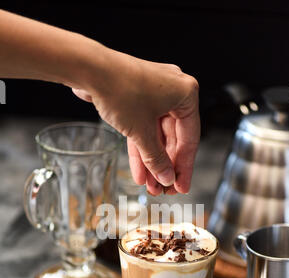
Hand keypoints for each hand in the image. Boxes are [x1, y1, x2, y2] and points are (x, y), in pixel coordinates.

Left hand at [72, 50, 199, 194]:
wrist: (88, 68)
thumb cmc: (120, 90)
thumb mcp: (142, 132)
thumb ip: (156, 159)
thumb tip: (167, 178)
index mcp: (186, 94)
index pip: (190, 139)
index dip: (184, 167)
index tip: (181, 187)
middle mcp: (173, 91)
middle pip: (174, 139)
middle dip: (165, 167)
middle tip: (165, 190)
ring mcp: (155, 94)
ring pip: (157, 136)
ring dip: (152, 162)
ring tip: (150, 186)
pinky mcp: (138, 97)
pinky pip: (144, 128)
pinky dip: (141, 148)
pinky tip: (140, 172)